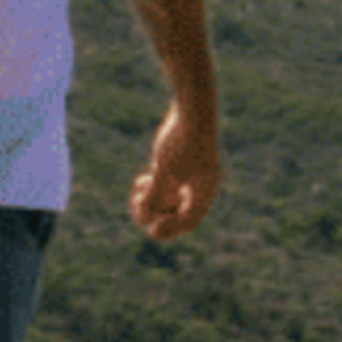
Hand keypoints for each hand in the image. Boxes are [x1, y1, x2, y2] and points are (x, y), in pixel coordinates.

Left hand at [128, 105, 218, 240]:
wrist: (192, 111)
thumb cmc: (181, 144)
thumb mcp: (165, 173)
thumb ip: (154, 197)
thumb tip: (145, 218)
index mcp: (204, 193)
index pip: (187, 222)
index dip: (169, 230)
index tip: (151, 230)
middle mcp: (199, 188)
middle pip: (176, 213)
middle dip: (156, 213)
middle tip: (138, 210)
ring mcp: (189, 177)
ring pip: (168, 199)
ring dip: (151, 200)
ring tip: (137, 195)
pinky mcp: (179, 165)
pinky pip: (166, 185)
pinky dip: (153, 187)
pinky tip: (142, 179)